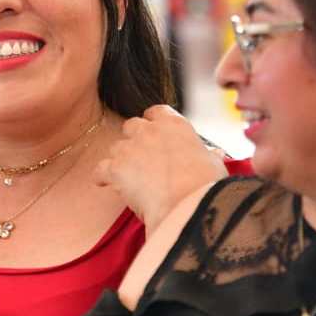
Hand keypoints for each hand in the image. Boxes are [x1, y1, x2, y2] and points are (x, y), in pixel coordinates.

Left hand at [94, 105, 227, 225]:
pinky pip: (100, 169)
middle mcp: (149, 130)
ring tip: (129, 177)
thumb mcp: (213, 163)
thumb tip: (215, 154)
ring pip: (116, 147)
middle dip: (134, 139)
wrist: (187, 203)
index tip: (156, 135)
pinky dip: (102, 177)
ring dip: (120, 159)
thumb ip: (208, 154)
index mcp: (175, 124)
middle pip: (132, 125)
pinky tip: (105, 183)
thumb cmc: (205, 185)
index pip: (157, 112)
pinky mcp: (116, 168)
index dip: (154, 123)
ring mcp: (130, 148)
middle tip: (141, 158)